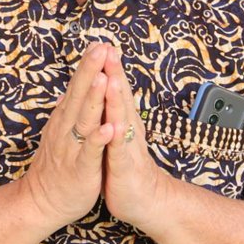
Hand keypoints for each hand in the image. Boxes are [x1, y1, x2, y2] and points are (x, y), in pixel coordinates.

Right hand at [19, 43, 112, 225]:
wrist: (41, 202)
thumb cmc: (57, 165)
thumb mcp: (61, 132)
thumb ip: (68, 111)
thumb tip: (68, 90)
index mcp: (64, 119)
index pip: (77, 87)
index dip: (88, 66)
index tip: (100, 43)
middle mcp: (65, 129)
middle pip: (79, 96)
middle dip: (90, 71)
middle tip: (100, 48)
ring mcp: (72, 148)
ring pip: (84, 120)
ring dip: (94, 99)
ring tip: (103, 78)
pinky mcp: (80, 169)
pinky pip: (90, 152)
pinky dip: (99, 139)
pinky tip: (108, 127)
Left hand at [100, 46, 166, 232]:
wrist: (144, 199)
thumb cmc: (126, 166)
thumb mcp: (116, 134)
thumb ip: (112, 111)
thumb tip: (104, 87)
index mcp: (122, 120)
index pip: (115, 89)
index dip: (108, 66)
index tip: (99, 43)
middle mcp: (127, 128)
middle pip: (120, 96)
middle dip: (114, 72)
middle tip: (108, 48)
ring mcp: (127, 146)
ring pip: (121, 118)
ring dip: (117, 98)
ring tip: (113, 77)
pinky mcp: (124, 166)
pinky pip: (118, 150)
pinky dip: (115, 137)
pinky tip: (112, 125)